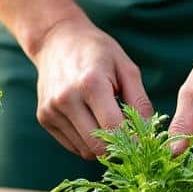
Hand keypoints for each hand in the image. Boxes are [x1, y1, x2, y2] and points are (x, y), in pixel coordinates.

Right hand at [30, 17, 152, 158]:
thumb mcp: (126, 67)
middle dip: (117, 148)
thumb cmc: (97, 51)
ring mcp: (51, 110)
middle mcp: (66, 99)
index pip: (114, 128)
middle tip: (128, 138)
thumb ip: (140, 101)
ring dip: (102, 146)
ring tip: (108, 125)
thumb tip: (148, 134)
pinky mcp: (44, 118)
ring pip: (85, 151)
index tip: (143, 142)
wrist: (56, 40)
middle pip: (98, 146)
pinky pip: (73, 146)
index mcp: (90, 83)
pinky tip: (92, 123)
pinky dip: (87, 142)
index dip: (132, 141)